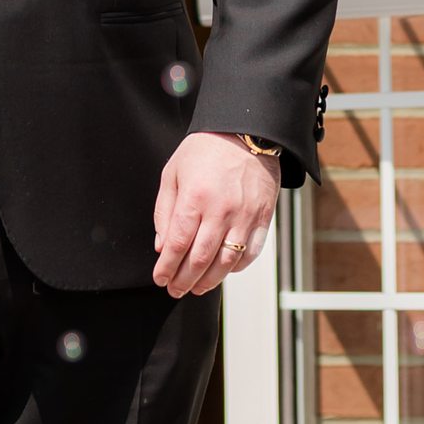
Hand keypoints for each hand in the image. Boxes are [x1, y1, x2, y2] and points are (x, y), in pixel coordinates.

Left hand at [152, 130, 279, 297]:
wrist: (245, 132)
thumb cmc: (205, 150)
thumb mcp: (173, 172)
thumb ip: (164, 210)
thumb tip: (161, 245)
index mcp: (195, 197)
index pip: (177, 243)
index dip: (166, 267)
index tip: (160, 278)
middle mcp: (221, 210)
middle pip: (200, 259)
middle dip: (184, 280)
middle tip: (175, 290)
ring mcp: (245, 216)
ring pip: (226, 262)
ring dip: (209, 281)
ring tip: (196, 288)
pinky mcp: (263, 218)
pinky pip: (251, 253)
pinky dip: (236, 268)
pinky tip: (223, 271)